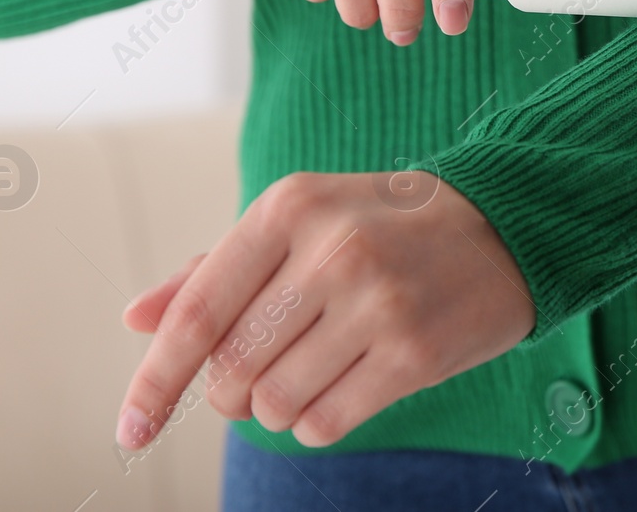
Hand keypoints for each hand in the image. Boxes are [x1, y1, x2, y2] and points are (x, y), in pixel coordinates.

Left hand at [114, 171, 533, 449]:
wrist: (506, 227)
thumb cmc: (385, 225)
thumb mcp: (301, 222)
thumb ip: (216, 269)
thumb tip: (136, 318)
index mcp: (290, 206)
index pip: (199, 310)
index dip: (156, 378)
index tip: (130, 430)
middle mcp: (332, 249)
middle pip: (231, 369)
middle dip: (230, 394)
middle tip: (258, 378)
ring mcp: (377, 302)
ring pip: (274, 403)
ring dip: (279, 407)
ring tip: (316, 369)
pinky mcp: (415, 352)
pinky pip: (325, 422)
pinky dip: (318, 421)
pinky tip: (347, 386)